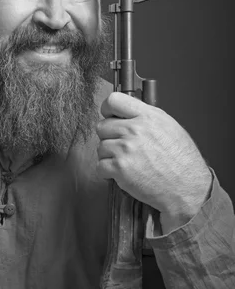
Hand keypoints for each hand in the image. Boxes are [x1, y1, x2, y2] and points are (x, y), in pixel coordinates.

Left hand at [96, 92, 212, 230]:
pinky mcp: (119, 168)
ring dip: (109, 157)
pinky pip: (100, 166)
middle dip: (109, 138)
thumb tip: (127, 115)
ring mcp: (125, 149)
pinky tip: (121, 174)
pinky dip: (107, 173)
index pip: (114, 101)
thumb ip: (146, 118)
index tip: (110, 118)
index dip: (107, 110)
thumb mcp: (169, 127)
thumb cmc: (182, 161)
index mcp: (148, 116)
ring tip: (127, 163)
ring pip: (100, 148)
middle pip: (102, 126)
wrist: (187, 188)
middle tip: (122, 148)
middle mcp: (134, 130)